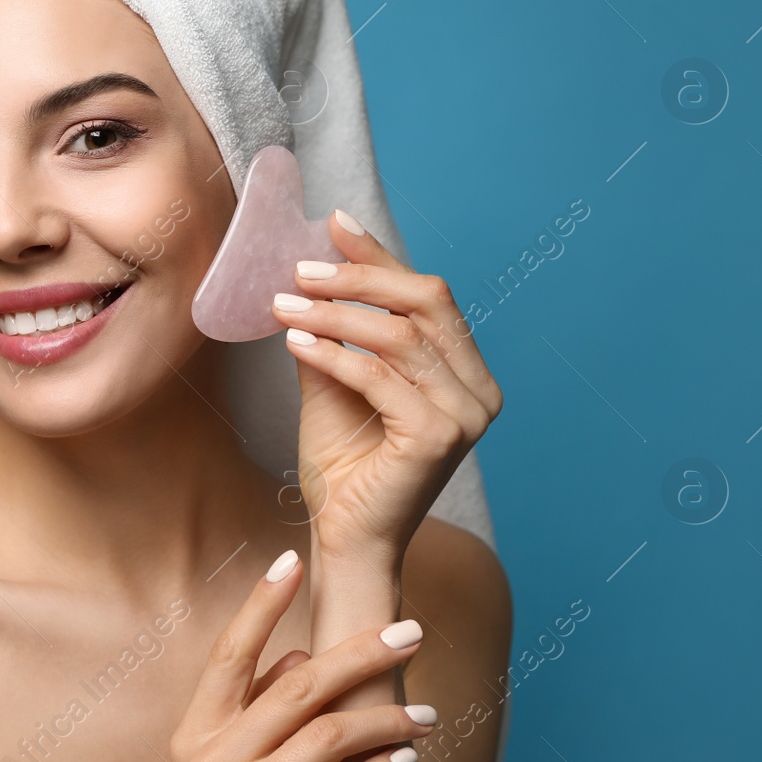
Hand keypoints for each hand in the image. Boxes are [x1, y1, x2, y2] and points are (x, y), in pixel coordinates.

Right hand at [169, 550, 436, 761]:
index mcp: (194, 734)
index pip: (228, 654)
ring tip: (425, 718)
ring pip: (330, 735)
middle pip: (296, 685)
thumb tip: (304, 653)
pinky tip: (405, 760)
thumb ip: (257, 709)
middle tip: (411, 634)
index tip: (293, 558)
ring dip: (387, 719)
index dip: (260, 605)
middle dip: (360, 653)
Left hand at [273, 210, 502, 564]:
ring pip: (398, 336)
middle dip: (359, 277)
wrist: (344, 537)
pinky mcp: (439, 437)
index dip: (380, 256)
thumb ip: (333, 332)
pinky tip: (296, 340)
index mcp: (465, 373)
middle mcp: (478, 390)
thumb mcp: (334, 382)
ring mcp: (466, 415)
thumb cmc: (344, 466)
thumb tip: (308, 273)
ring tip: (283, 303)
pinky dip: (334, 353)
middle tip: (300, 268)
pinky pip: (380, 376)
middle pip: (425, 302)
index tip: (334, 223)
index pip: (427, 296)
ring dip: (334, 313)